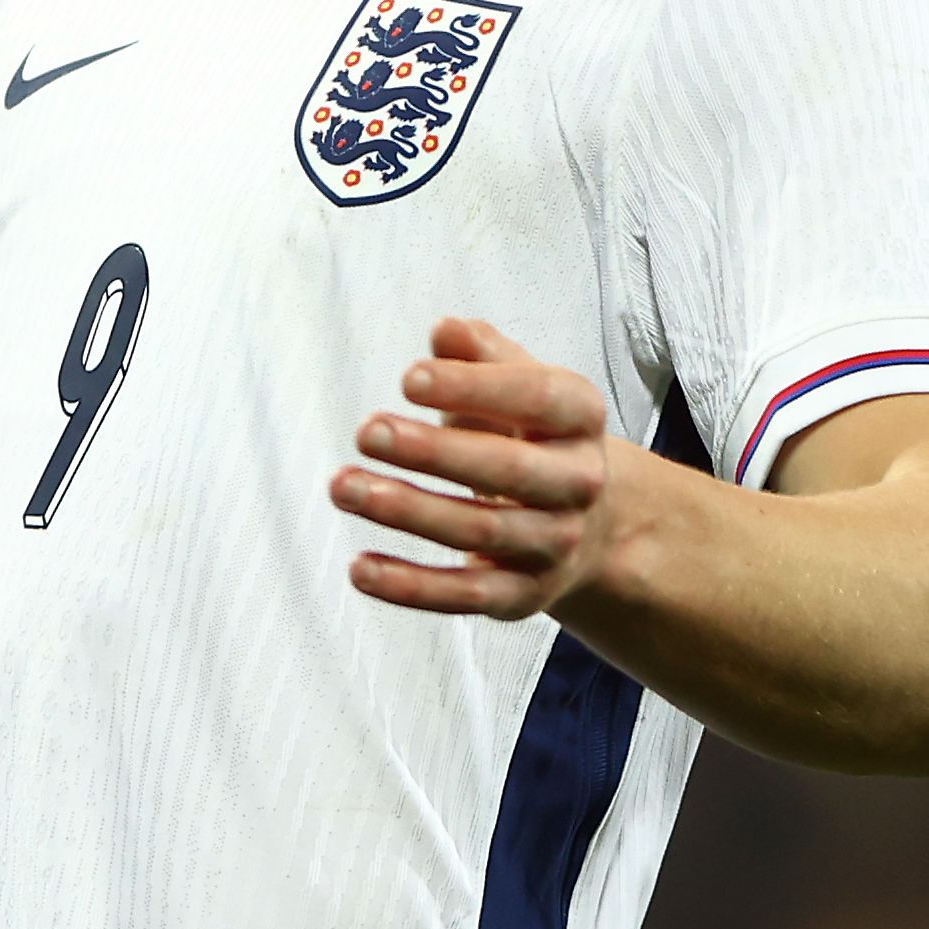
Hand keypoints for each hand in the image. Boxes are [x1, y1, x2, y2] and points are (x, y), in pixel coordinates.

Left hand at [331, 316, 617, 619]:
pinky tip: (359, 567)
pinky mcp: (521, 596)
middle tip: (366, 431)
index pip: (536, 397)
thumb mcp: (516, 384)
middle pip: (508, 469)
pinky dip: (409, 586)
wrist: (586, 523)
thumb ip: (480, 353)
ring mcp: (552, 544)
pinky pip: (464, 595)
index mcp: (579, 419)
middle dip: (433, 451)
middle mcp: (578, 483)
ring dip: (406, 511)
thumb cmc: (527, 435)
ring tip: (342, 486)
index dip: (473, 386)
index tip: (407, 378)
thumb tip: (446, 331)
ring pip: (479, 531)